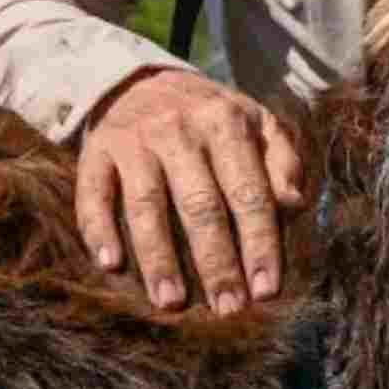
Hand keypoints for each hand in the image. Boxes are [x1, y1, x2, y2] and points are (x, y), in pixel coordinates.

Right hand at [76, 68, 305, 314]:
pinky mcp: (96, 150)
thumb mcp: (254, 121)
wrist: (141, 80)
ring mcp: (135, 140)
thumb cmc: (209, 116)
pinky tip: (110, 264)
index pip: (248, 190)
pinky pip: (94, 194)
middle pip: (200, 203)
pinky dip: (98, 229)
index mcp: (225, 123)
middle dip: (215, 261)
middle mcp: (179, 130)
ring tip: (170, 302)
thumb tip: (294, 204)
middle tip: (226, 309)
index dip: (259, 242)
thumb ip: (280, 159)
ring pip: (146, 203)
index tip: (266, 290)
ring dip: (158, 256)